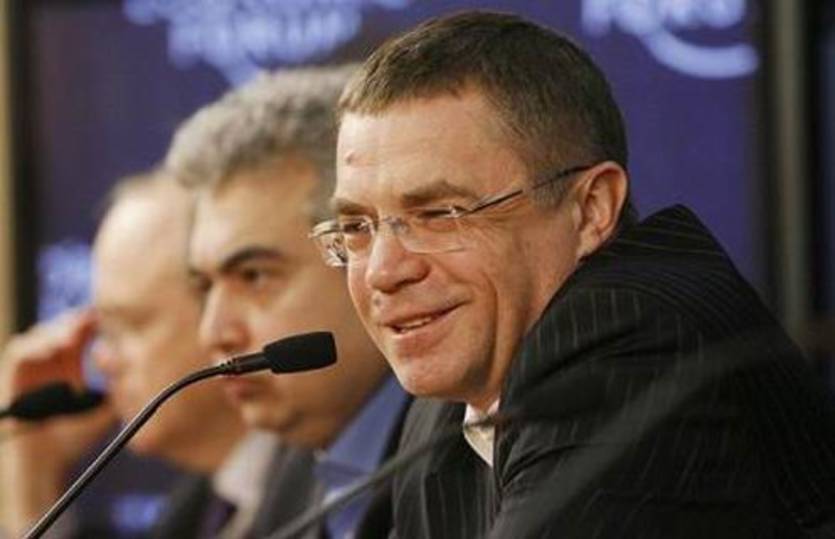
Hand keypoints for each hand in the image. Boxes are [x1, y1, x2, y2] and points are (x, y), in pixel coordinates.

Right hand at [0, 309, 116, 535]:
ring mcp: (29, 368)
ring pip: (41, 333)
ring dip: (58, 330)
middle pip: (61, 325)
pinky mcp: (11, 377)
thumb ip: (121, 390)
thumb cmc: (74, 440)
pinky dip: (36, 345)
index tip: (113, 318)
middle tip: (94, 321)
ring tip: (76, 337)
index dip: (95, 321)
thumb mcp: (106, 410)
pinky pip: (19, 351)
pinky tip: (57, 348)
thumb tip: (148, 369)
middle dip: (77, 321)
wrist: (44, 467)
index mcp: (70, 364)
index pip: (81, 330)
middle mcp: (49, 361)